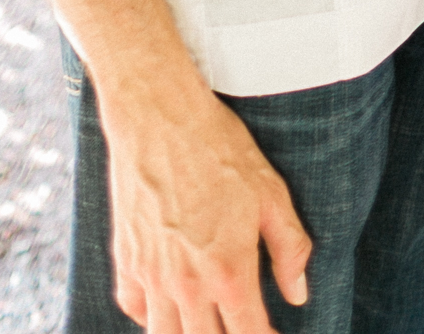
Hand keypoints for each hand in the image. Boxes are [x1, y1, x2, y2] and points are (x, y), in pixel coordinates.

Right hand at [101, 76, 310, 332]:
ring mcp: (151, 273)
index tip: (272, 332)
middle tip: (239, 323)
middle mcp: (187, 283)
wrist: (157, 113)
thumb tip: (298, 293)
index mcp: (229, 272)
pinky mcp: (125, 256)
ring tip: (205, 323)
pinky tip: (167, 308)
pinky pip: (133, 307)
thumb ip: (290, 250)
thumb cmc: (216, 147)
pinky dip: (150, 317)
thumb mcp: (271, 194)